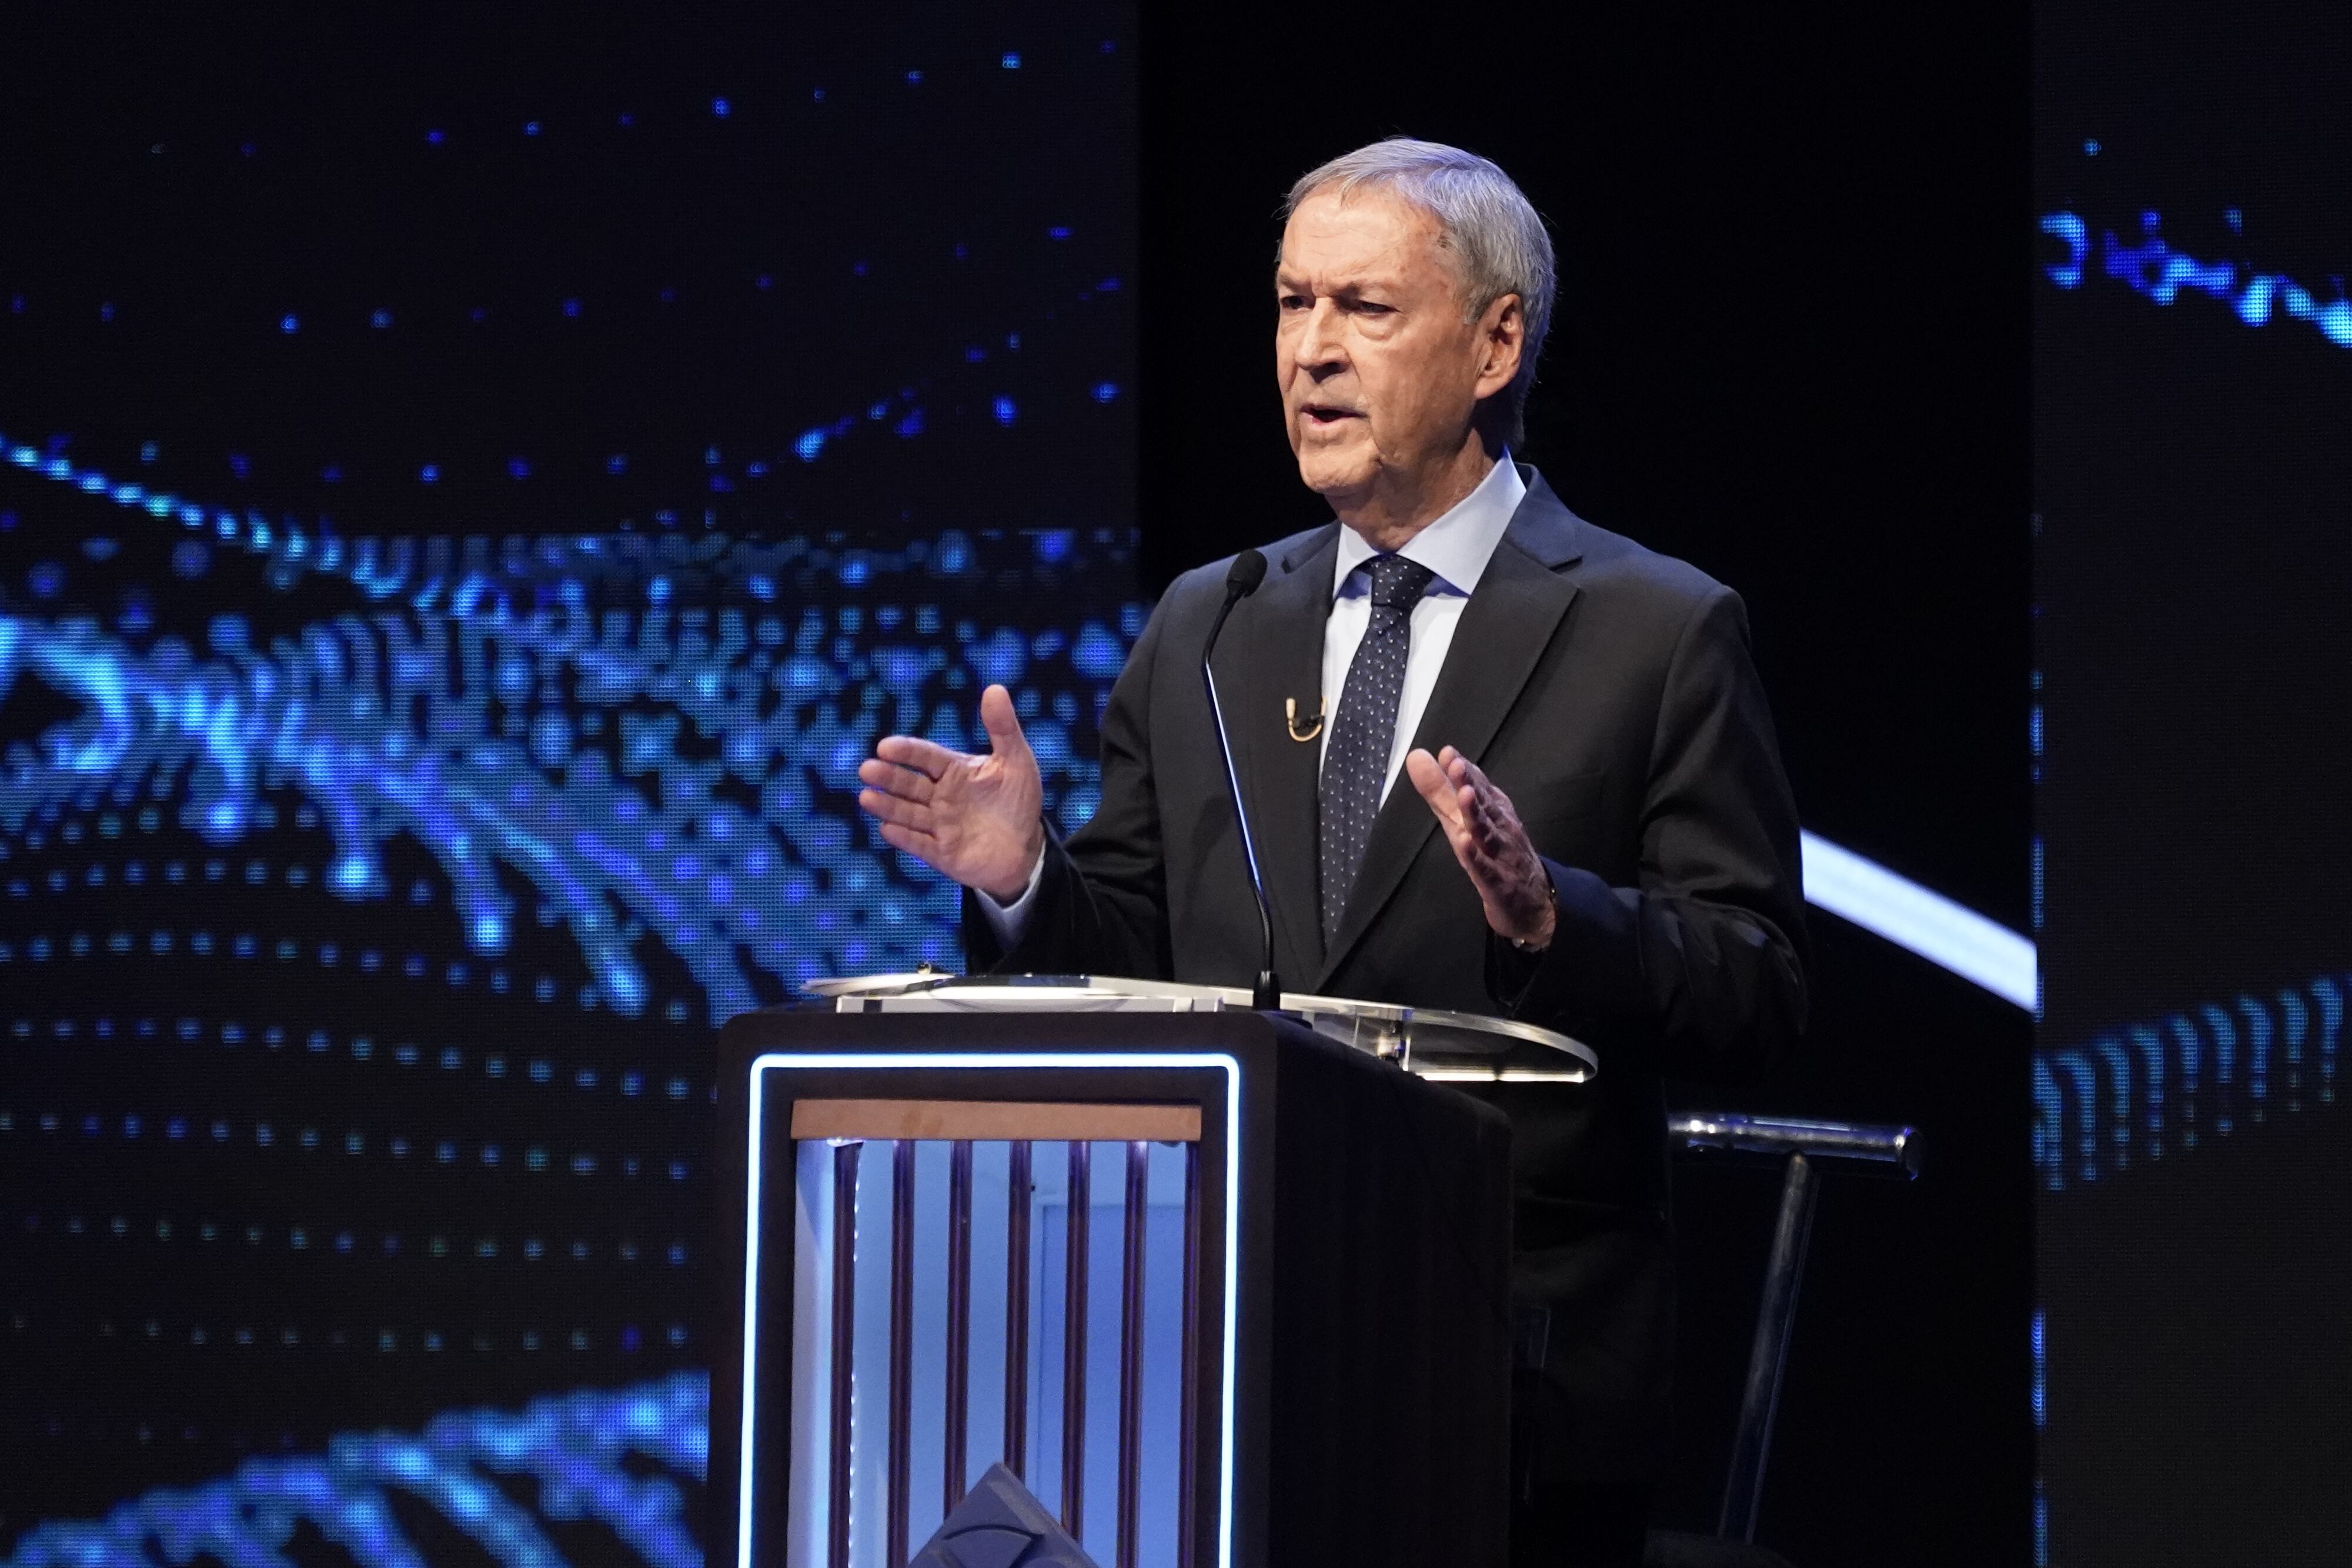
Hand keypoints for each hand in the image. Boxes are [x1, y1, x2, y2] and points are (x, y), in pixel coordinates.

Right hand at [857, 684, 1045, 901]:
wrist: (1026, 849)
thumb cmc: (1019, 802)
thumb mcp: (1016, 761)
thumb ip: (1003, 728)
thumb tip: (995, 688)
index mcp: (954, 771)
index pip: (926, 757)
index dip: (907, 751)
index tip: (886, 747)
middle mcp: (941, 797)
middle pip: (910, 784)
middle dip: (888, 777)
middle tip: (866, 769)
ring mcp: (939, 826)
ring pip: (908, 813)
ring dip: (888, 806)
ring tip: (866, 797)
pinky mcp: (942, 853)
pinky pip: (920, 844)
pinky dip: (904, 837)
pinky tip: (887, 829)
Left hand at [1406, 745, 1556, 948]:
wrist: (1531, 900)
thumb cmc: (1494, 850)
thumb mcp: (1464, 820)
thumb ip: (1441, 790)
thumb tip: (1417, 756)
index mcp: (1491, 810)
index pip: (1478, 786)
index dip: (1464, 770)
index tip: (1448, 752)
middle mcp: (1499, 827)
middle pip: (1483, 803)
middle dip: (1470, 783)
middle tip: (1455, 764)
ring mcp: (1501, 854)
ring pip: (1487, 832)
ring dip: (1476, 813)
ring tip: (1464, 794)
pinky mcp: (1499, 882)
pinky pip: (1486, 869)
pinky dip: (1476, 856)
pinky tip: (1465, 843)